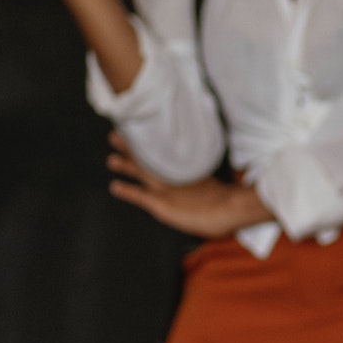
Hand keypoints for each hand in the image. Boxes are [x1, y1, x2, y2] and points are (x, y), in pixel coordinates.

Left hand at [105, 132, 272, 238]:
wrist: (230, 208)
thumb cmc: (230, 202)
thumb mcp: (220, 190)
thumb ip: (212, 186)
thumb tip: (218, 185)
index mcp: (187, 172)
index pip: (165, 156)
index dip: (152, 147)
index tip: (143, 134)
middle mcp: (174, 176)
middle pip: (149, 159)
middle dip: (133, 147)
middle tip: (118, 135)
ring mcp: (166, 189)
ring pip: (141, 172)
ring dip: (126, 164)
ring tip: (112, 158)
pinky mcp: (161, 204)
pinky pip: (139, 195)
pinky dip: (126, 191)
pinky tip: (115, 186)